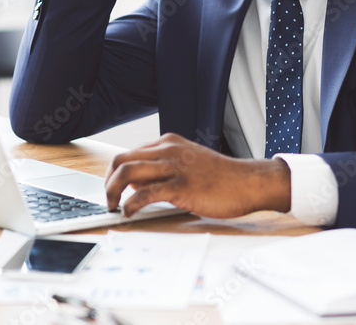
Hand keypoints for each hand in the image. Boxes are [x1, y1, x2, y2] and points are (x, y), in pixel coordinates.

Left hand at [104, 133, 291, 217]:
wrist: (247, 182)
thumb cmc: (221, 177)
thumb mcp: (188, 162)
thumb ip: (163, 168)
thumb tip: (136, 184)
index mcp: (168, 143)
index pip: (128, 153)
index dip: (114, 173)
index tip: (112, 188)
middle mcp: (167, 150)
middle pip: (121, 160)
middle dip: (108, 181)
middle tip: (108, 198)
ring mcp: (173, 167)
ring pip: (127, 172)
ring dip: (112, 191)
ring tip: (114, 206)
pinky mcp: (180, 187)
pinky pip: (144, 194)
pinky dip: (130, 204)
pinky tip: (129, 212)